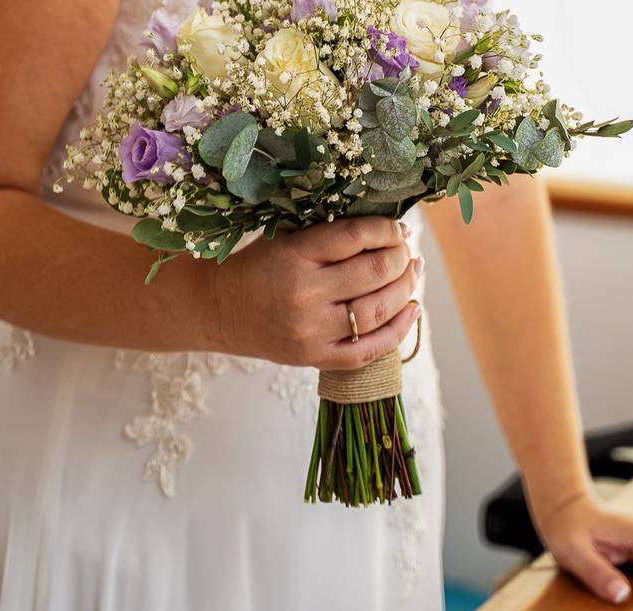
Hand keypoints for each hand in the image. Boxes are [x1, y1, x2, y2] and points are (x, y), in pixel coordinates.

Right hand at [214, 216, 422, 369]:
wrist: (219, 309)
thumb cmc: (259, 267)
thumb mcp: (287, 238)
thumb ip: (331, 233)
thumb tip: (391, 229)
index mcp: (295, 255)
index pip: (357, 236)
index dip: (387, 230)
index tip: (398, 229)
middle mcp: (304, 294)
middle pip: (376, 272)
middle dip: (402, 258)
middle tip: (406, 252)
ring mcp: (311, 331)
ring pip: (380, 310)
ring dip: (406, 289)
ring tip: (412, 274)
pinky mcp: (315, 358)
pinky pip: (370, 350)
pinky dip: (399, 329)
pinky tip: (412, 309)